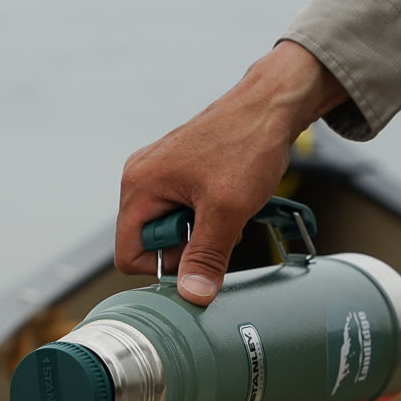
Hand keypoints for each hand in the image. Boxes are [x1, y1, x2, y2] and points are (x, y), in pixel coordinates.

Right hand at [115, 41, 348, 304]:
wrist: (272, 104)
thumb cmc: (246, 142)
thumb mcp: (227, 210)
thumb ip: (206, 256)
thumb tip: (193, 295)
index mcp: (139, 186)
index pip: (128, 254)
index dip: (164, 266)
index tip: (198, 253)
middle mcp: (141, 179)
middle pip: (150, 243)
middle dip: (187, 245)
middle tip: (219, 225)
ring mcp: (160, 174)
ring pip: (171, 228)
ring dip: (202, 231)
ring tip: (228, 209)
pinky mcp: (179, 173)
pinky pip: (184, 211)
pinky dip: (208, 215)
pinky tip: (228, 200)